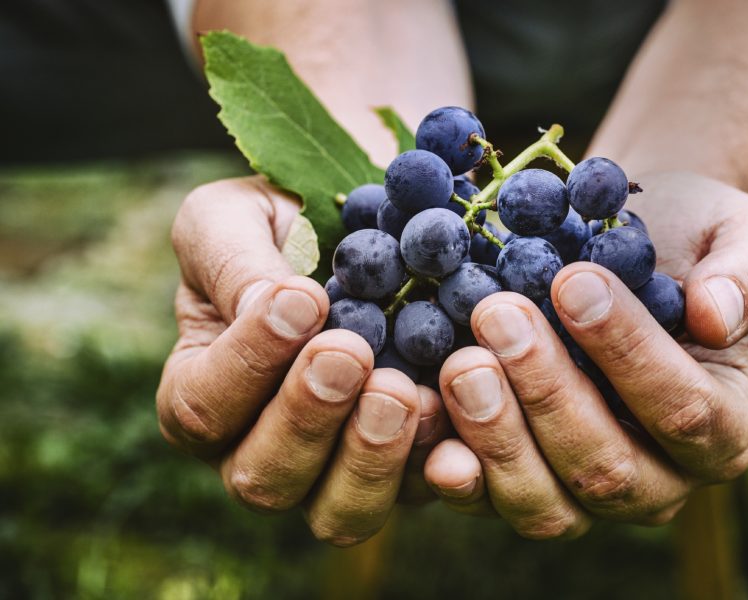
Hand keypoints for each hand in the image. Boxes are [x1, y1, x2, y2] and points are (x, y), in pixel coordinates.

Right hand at [156, 176, 448, 545]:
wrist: (364, 235)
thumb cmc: (281, 226)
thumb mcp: (233, 219)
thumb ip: (230, 261)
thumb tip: (270, 310)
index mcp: (203, 395)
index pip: (204, 406)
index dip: (249, 361)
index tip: (304, 298)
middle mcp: (259, 451)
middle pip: (265, 478)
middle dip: (308, 418)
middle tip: (350, 353)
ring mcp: (334, 471)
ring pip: (340, 512)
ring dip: (370, 458)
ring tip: (401, 390)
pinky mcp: (404, 471)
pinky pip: (419, 493)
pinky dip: (440, 465)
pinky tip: (458, 423)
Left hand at [424, 171, 747, 536]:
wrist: (616, 246)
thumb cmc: (687, 239)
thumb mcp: (745, 233)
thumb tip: (718, 317)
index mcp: (722, 426)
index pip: (683, 410)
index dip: (627, 352)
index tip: (573, 281)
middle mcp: (657, 478)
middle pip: (605, 468)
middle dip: (547, 392)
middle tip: (499, 314)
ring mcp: (582, 492)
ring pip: (543, 503)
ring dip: (495, 435)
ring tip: (461, 360)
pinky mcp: (518, 481)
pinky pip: (484, 498)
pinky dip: (450, 467)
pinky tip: (422, 415)